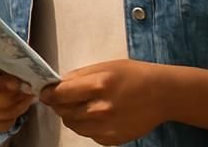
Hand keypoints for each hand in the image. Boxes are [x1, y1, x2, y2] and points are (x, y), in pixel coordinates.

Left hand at [39, 60, 167, 143]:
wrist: (162, 95)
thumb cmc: (132, 75)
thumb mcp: (103, 67)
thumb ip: (78, 77)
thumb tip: (56, 85)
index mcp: (97, 86)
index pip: (59, 95)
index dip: (48, 93)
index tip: (45, 92)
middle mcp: (100, 110)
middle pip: (63, 112)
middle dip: (59, 104)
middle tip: (64, 98)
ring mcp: (107, 127)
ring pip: (73, 125)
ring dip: (71, 116)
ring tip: (82, 106)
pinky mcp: (113, 140)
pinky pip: (89, 135)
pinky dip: (87, 126)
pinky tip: (97, 116)